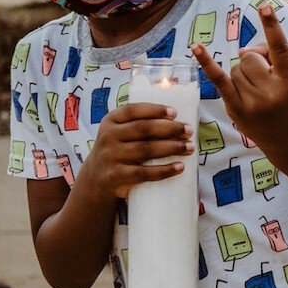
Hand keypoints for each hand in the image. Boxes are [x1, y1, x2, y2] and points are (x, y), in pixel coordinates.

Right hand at [79, 103, 193, 199]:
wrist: (98, 178)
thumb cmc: (120, 149)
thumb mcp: (120, 132)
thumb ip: (139, 123)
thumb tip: (177, 120)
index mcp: (110, 120)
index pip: (133, 110)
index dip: (154, 110)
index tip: (175, 113)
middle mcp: (108, 136)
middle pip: (143, 129)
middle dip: (169, 129)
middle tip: (188, 131)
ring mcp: (111, 156)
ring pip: (146, 150)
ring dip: (171, 148)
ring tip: (189, 147)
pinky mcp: (117, 176)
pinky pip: (144, 173)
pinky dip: (164, 170)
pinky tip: (180, 167)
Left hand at [193, 5, 287, 150]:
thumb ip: (270, 57)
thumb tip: (241, 51)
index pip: (280, 49)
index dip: (272, 27)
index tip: (264, 7)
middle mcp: (271, 92)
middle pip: (250, 57)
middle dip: (255, 63)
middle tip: (266, 80)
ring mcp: (251, 102)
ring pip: (235, 67)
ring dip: (243, 74)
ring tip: (258, 93)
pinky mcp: (235, 109)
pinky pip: (218, 79)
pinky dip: (207, 63)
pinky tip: (196, 47)